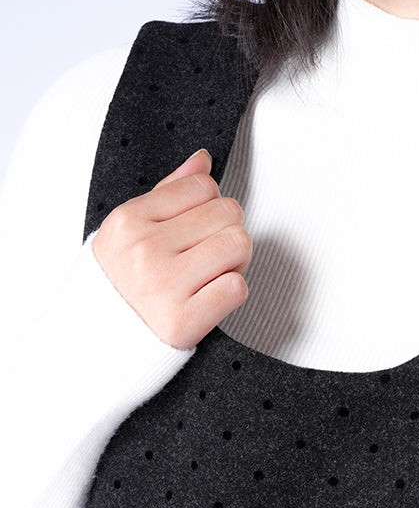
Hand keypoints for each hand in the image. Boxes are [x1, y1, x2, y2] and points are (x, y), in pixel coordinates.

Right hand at [92, 149, 251, 348]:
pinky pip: (237, 288)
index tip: (198, 228)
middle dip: (226, 231)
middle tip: (208, 256)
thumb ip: (168, 192)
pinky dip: (231, 292)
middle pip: (228, 212)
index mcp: (128, 221)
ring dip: (235, 261)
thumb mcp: (127, 232)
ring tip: (210, 274)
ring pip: (238, 244)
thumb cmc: (116, 287)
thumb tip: (202, 160)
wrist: (91, 346)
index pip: (203, 186)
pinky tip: (208, 298)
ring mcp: (162, 286)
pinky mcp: (181, 322)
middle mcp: (143, 250)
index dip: (210, 205)